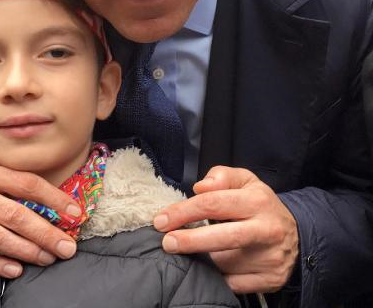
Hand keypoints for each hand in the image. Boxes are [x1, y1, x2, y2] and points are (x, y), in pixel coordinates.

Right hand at [0, 145, 79, 277]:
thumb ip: (2, 170)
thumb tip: (40, 186)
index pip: (25, 184)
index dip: (53, 198)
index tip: (74, 211)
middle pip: (15, 216)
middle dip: (46, 234)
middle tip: (67, 247)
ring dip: (26, 251)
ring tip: (48, 258)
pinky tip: (15, 268)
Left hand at [153, 166, 298, 293]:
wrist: (298, 235)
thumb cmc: (261, 205)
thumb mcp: (246, 180)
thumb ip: (221, 176)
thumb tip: (199, 186)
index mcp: (257, 201)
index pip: (214, 203)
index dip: (184, 211)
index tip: (162, 219)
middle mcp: (266, 229)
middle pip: (223, 237)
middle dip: (190, 241)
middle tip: (167, 242)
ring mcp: (270, 257)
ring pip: (226, 264)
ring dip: (201, 260)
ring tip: (187, 252)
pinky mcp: (270, 280)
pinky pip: (234, 283)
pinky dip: (217, 277)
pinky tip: (208, 267)